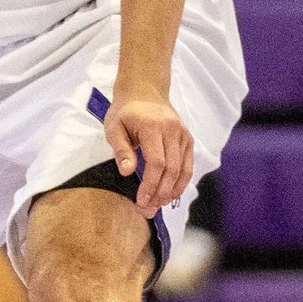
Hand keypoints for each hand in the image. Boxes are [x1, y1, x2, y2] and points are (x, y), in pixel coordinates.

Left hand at [104, 90, 194, 212]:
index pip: (156, 162)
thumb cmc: (125, 112)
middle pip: (171, 169)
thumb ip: (120, 149)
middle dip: (160, 193)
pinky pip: (188, 165)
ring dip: (172, 192)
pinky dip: (181, 183)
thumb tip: (126, 172)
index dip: (150, 185)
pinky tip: (170, 195)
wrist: (145, 91)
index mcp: (153, 127)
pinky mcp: (188, 139)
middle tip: (148, 210)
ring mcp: (183, 135)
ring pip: (183, 170)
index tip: (141, 201)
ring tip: (158, 206)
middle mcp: (173, 131)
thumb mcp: (113, 127)